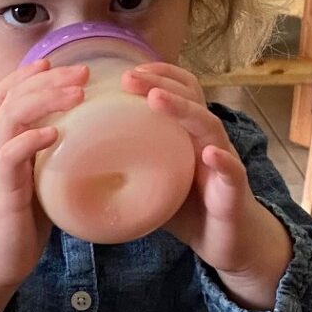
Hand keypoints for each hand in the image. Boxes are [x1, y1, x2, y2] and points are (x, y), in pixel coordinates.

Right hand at [0, 59, 87, 311]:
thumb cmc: (19, 225)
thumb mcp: (37, 183)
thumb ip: (52, 162)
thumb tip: (97, 147)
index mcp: (2, 145)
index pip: (5, 96)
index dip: (27, 75)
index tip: (57, 62)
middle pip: (9, 98)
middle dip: (46, 79)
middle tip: (83, 72)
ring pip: (9, 119)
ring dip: (43, 101)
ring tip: (76, 94)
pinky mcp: (1, 194)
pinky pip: (10, 158)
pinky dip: (31, 140)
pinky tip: (55, 133)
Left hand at [123, 63, 291, 309]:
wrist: (226, 242)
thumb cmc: (188, 207)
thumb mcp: (152, 182)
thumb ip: (125, 168)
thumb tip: (77, 161)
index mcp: (188, 134)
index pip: (180, 90)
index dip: (159, 74)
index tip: (127, 70)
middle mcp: (208, 140)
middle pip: (190, 100)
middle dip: (160, 84)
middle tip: (129, 78)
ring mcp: (224, 162)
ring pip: (209, 127)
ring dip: (183, 110)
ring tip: (157, 100)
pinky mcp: (234, 191)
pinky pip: (232, 172)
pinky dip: (223, 162)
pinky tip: (210, 154)